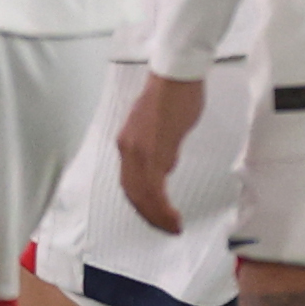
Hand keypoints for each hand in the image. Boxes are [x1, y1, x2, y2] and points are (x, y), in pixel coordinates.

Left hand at [116, 67, 205, 233]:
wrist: (176, 77)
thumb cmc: (174, 98)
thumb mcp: (162, 130)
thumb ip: (160, 150)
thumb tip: (164, 168)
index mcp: (128, 144)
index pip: (129, 183)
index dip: (142, 204)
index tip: (157, 217)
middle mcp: (128, 150)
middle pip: (133, 193)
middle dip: (149, 216)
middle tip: (167, 229)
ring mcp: (138, 151)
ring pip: (141, 194)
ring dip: (156, 215)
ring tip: (172, 227)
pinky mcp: (152, 150)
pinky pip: (153, 187)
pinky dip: (161, 206)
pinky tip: (172, 215)